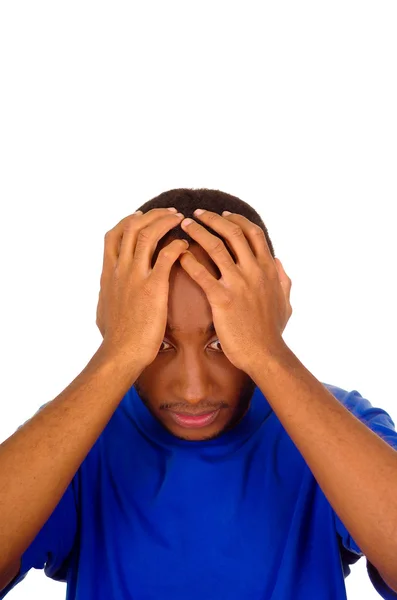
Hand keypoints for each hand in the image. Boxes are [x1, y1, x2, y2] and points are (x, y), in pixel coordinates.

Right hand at [96, 207, 187, 367]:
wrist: (121, 353)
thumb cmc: (115, 337)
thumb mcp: (104, 308)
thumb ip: (107, 293)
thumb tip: (107, 291)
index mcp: (108, 273)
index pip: (113, 235)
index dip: (128, 221)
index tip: (142, 216)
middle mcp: (120, 270)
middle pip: (131, 227)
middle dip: (152, 215)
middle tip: (170, 212)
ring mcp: (135, 277)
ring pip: (148, 235)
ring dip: (165, 222)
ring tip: (180, 219)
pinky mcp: (153, 288)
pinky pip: (166, 256)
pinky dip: (177, 245)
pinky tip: (185, 246)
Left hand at [178, 210, 291, 374]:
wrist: (265, 355)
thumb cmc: (272, 332)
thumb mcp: (285, 302)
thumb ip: (283, 280)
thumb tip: (278, 263)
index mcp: (268, 269)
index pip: (253, 233)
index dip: (237, 220)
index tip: (224, 214)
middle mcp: (255, 272)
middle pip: (234, 233)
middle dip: (214, 219)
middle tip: (197, 213)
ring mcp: (239, 284)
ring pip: (216, 247)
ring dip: (199, 232)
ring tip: (184, 225)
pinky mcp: (223, 300)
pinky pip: (202, 275)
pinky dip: (189, 262)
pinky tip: (178, 255)